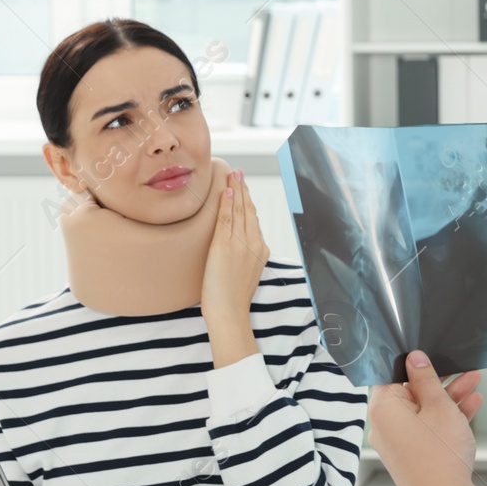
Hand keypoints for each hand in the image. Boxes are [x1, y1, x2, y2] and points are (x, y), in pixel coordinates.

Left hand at [200, 169, 269, 336]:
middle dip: (244, 189)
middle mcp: (254, 244)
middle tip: (238, 172)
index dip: (248, 201)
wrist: (230, 313)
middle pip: (249, 210)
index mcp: (261, 250)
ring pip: (239, 211)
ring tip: (232, 174)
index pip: (254, 219)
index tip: (243, 188)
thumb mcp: (246, 274)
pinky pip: (226, 220)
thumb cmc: (233, 299)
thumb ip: (245, 257)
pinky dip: (227, 204)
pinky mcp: (225, 247)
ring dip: (236, 190)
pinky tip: (227, 191)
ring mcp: (240, 244)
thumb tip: (237, 248)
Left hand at [368, 352, 484, 485]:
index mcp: (383, 409)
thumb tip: (415, 359)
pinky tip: (470, 407)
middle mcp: (384, 426)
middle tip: (462, 371)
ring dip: (448, 399)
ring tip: (474, 385)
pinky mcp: (411, 456)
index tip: (432, 359)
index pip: (392, 375)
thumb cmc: (440, 457)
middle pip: (411, 393)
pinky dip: (444, 419)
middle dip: (440, 382)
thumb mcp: (439, 406)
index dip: (414, 364)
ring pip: (423, 412)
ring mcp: (397, 443)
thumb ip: (426, 379)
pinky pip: (426, 429)